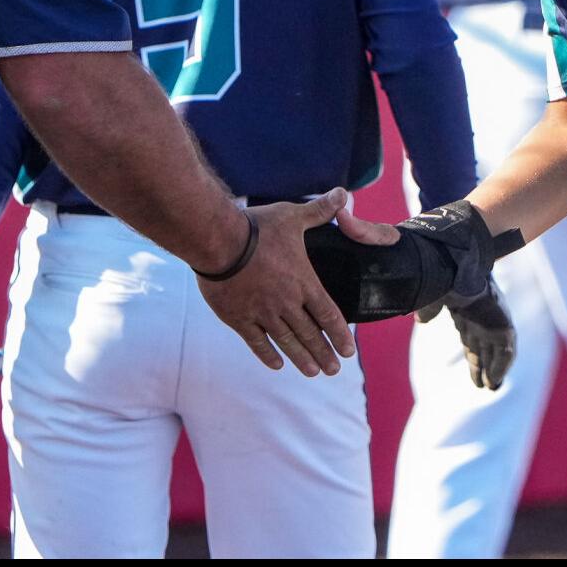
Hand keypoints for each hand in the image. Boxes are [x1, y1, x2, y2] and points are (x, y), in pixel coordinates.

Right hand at [197, 189, 361, 377]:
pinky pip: (257, 342)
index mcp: (303, 282)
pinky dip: (268, 354)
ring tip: (312, 372)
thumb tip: (343, 194)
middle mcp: (286, 303)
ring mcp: (262, 313)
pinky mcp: (239, 318)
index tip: (348, 352)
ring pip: (287, 342)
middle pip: (310, 334)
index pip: (328, 315)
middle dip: (324, 353)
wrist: (218, 241)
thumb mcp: (292, 215)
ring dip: (301, 358)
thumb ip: (319, 211)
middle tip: (333, 370)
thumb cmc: (257, 227)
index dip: (340, 335)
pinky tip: (276, 365)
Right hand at [419, 279, 517, 390]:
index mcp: (468, 316)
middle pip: (484, 350)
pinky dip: (501, 367)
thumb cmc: (447, 282)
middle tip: (484, 386)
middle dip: (483, 367)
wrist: (461, 273)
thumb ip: (428, 310)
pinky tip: (495, 380)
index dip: (473, 361)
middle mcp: (482, 321)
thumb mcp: (434, 299)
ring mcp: (494, 324)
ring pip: (496, 353)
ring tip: (493, 387)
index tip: (475, 379)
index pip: (471, 342)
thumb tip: (420, 319)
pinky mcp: (504, 327)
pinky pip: (506, 353)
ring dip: (494, 370)